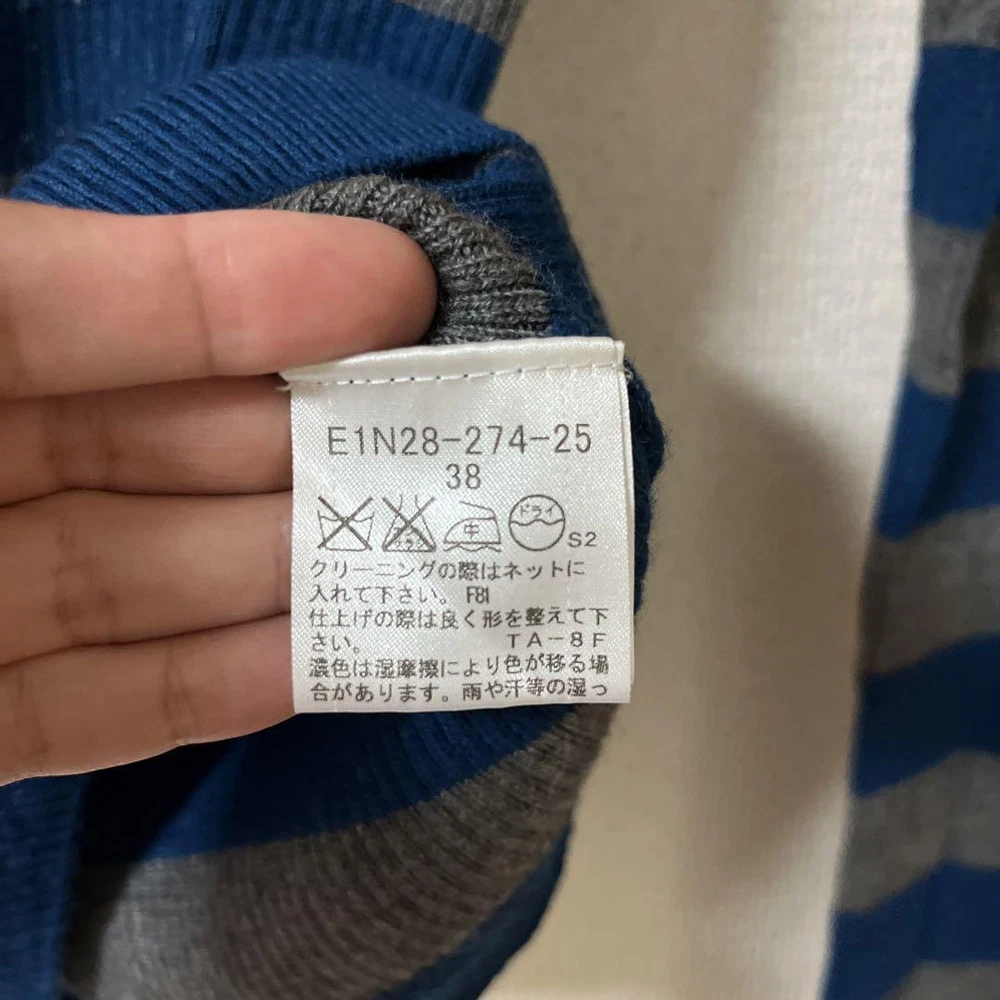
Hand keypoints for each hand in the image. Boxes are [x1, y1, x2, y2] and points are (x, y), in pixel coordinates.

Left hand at [0, 200, 435, 784]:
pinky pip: (90, 707)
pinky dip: (206, 689)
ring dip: (282, 575)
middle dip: (299, 447)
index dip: (255, 294)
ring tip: (418, 559)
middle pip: (150, 448)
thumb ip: (105, 287)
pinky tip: (316, 663)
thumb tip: (338, 267)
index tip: (404, 294)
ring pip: (140, 579)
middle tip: (441, 452)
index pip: (106, 302)